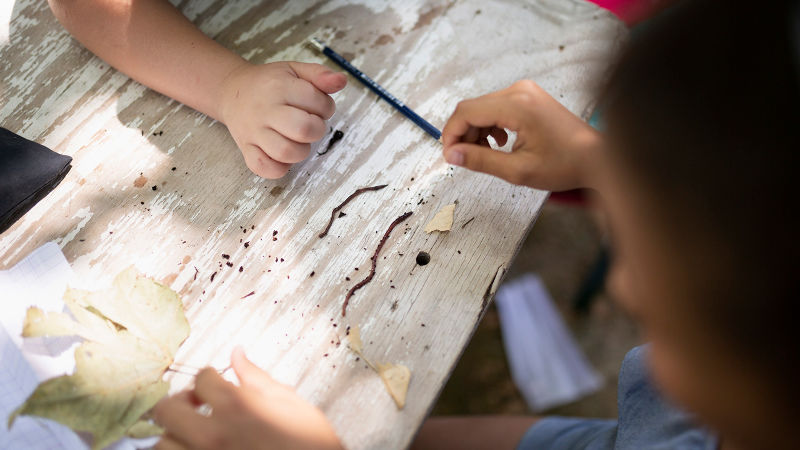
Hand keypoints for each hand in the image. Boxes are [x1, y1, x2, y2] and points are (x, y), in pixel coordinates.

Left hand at [153, 348, 342, 449]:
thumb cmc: (310, 444)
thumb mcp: (290, 403)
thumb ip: (257, 378)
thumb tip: (238, 354)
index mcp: (237, 406)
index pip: (201, 378)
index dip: (208, 377)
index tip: (213, 382)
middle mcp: (214, 433)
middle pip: (167, 409)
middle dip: (179, 402)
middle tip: (195, 405)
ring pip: (163, 443)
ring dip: (174, 434)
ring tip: (191, 433)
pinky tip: (195, 448)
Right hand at [217, 62, 346, 178]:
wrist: (232, 92)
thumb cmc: (270, 83)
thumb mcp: (295, 71)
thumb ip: (320, 75)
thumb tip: (341, 81)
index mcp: (280, 87)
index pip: (316, 102)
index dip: (326, 107)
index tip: (317, 106)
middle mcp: (265, 110)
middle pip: (303, 129)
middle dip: (316, 130)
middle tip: (310, 124)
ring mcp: (254, 132)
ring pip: (286, 152)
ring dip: (301, 150)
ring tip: (297, 139)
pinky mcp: (246, 149)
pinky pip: (264, 168)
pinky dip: (278, 168)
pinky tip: (282, 156)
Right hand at [441, 80, 603, 190]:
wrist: (595, 157)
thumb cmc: (564, 164)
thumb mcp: (518, 170)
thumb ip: (480, 160)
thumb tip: (451, 154)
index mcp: (517, 105)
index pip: (467, 112)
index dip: (451, 134)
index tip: (449, 156)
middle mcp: (519, 91)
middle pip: (472, 108)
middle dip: (463, 134)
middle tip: (464, 160)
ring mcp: (524, 91)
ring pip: (482, 108)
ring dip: (476, 131)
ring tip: (485, 154)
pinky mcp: (528, 96)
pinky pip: (496, 107)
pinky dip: (489, 126)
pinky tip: (499, 144)